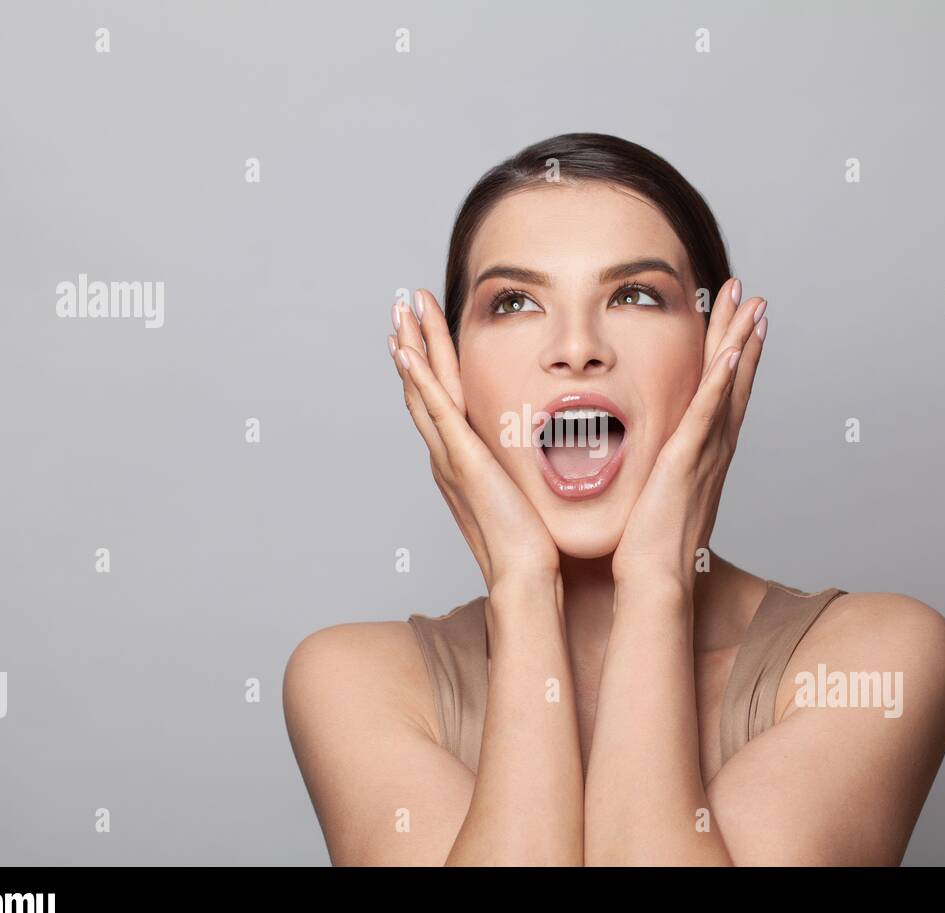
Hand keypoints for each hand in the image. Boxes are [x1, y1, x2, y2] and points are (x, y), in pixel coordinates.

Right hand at [388, 289, 561, 591]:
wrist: (526, 575)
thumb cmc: (531, 544)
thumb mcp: (523, 493)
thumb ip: (521, 468)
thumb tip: (543, 450)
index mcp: (461, 460)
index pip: (440, 400)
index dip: (428, 363)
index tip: (419, 330)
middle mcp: (448, 455)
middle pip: (422, 387)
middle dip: (412, 342)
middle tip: (402, 304)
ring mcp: (452, 457)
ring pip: (424, 390)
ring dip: (411, 347)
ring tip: (400, 311)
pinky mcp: (464, 461)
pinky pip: (438, 413)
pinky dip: (420, 382)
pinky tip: (407, 354)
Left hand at [610, 277, 767, 588]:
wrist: (654, 582)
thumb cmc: (647, 549)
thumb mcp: (651, 498)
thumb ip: (650, 473)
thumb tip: (635, 459)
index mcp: (702, 456)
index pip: (720, 396)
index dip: (732, 358)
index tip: (738, 323)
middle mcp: (712, 451)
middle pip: (734, 381)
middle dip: (743, 336)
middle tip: (751, 296)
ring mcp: (704, 455)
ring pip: (728, 388)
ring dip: (740, 344)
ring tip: (751, 305)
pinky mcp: (687, 463)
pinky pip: (708, 415)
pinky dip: (722, 383)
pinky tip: (732, 352)